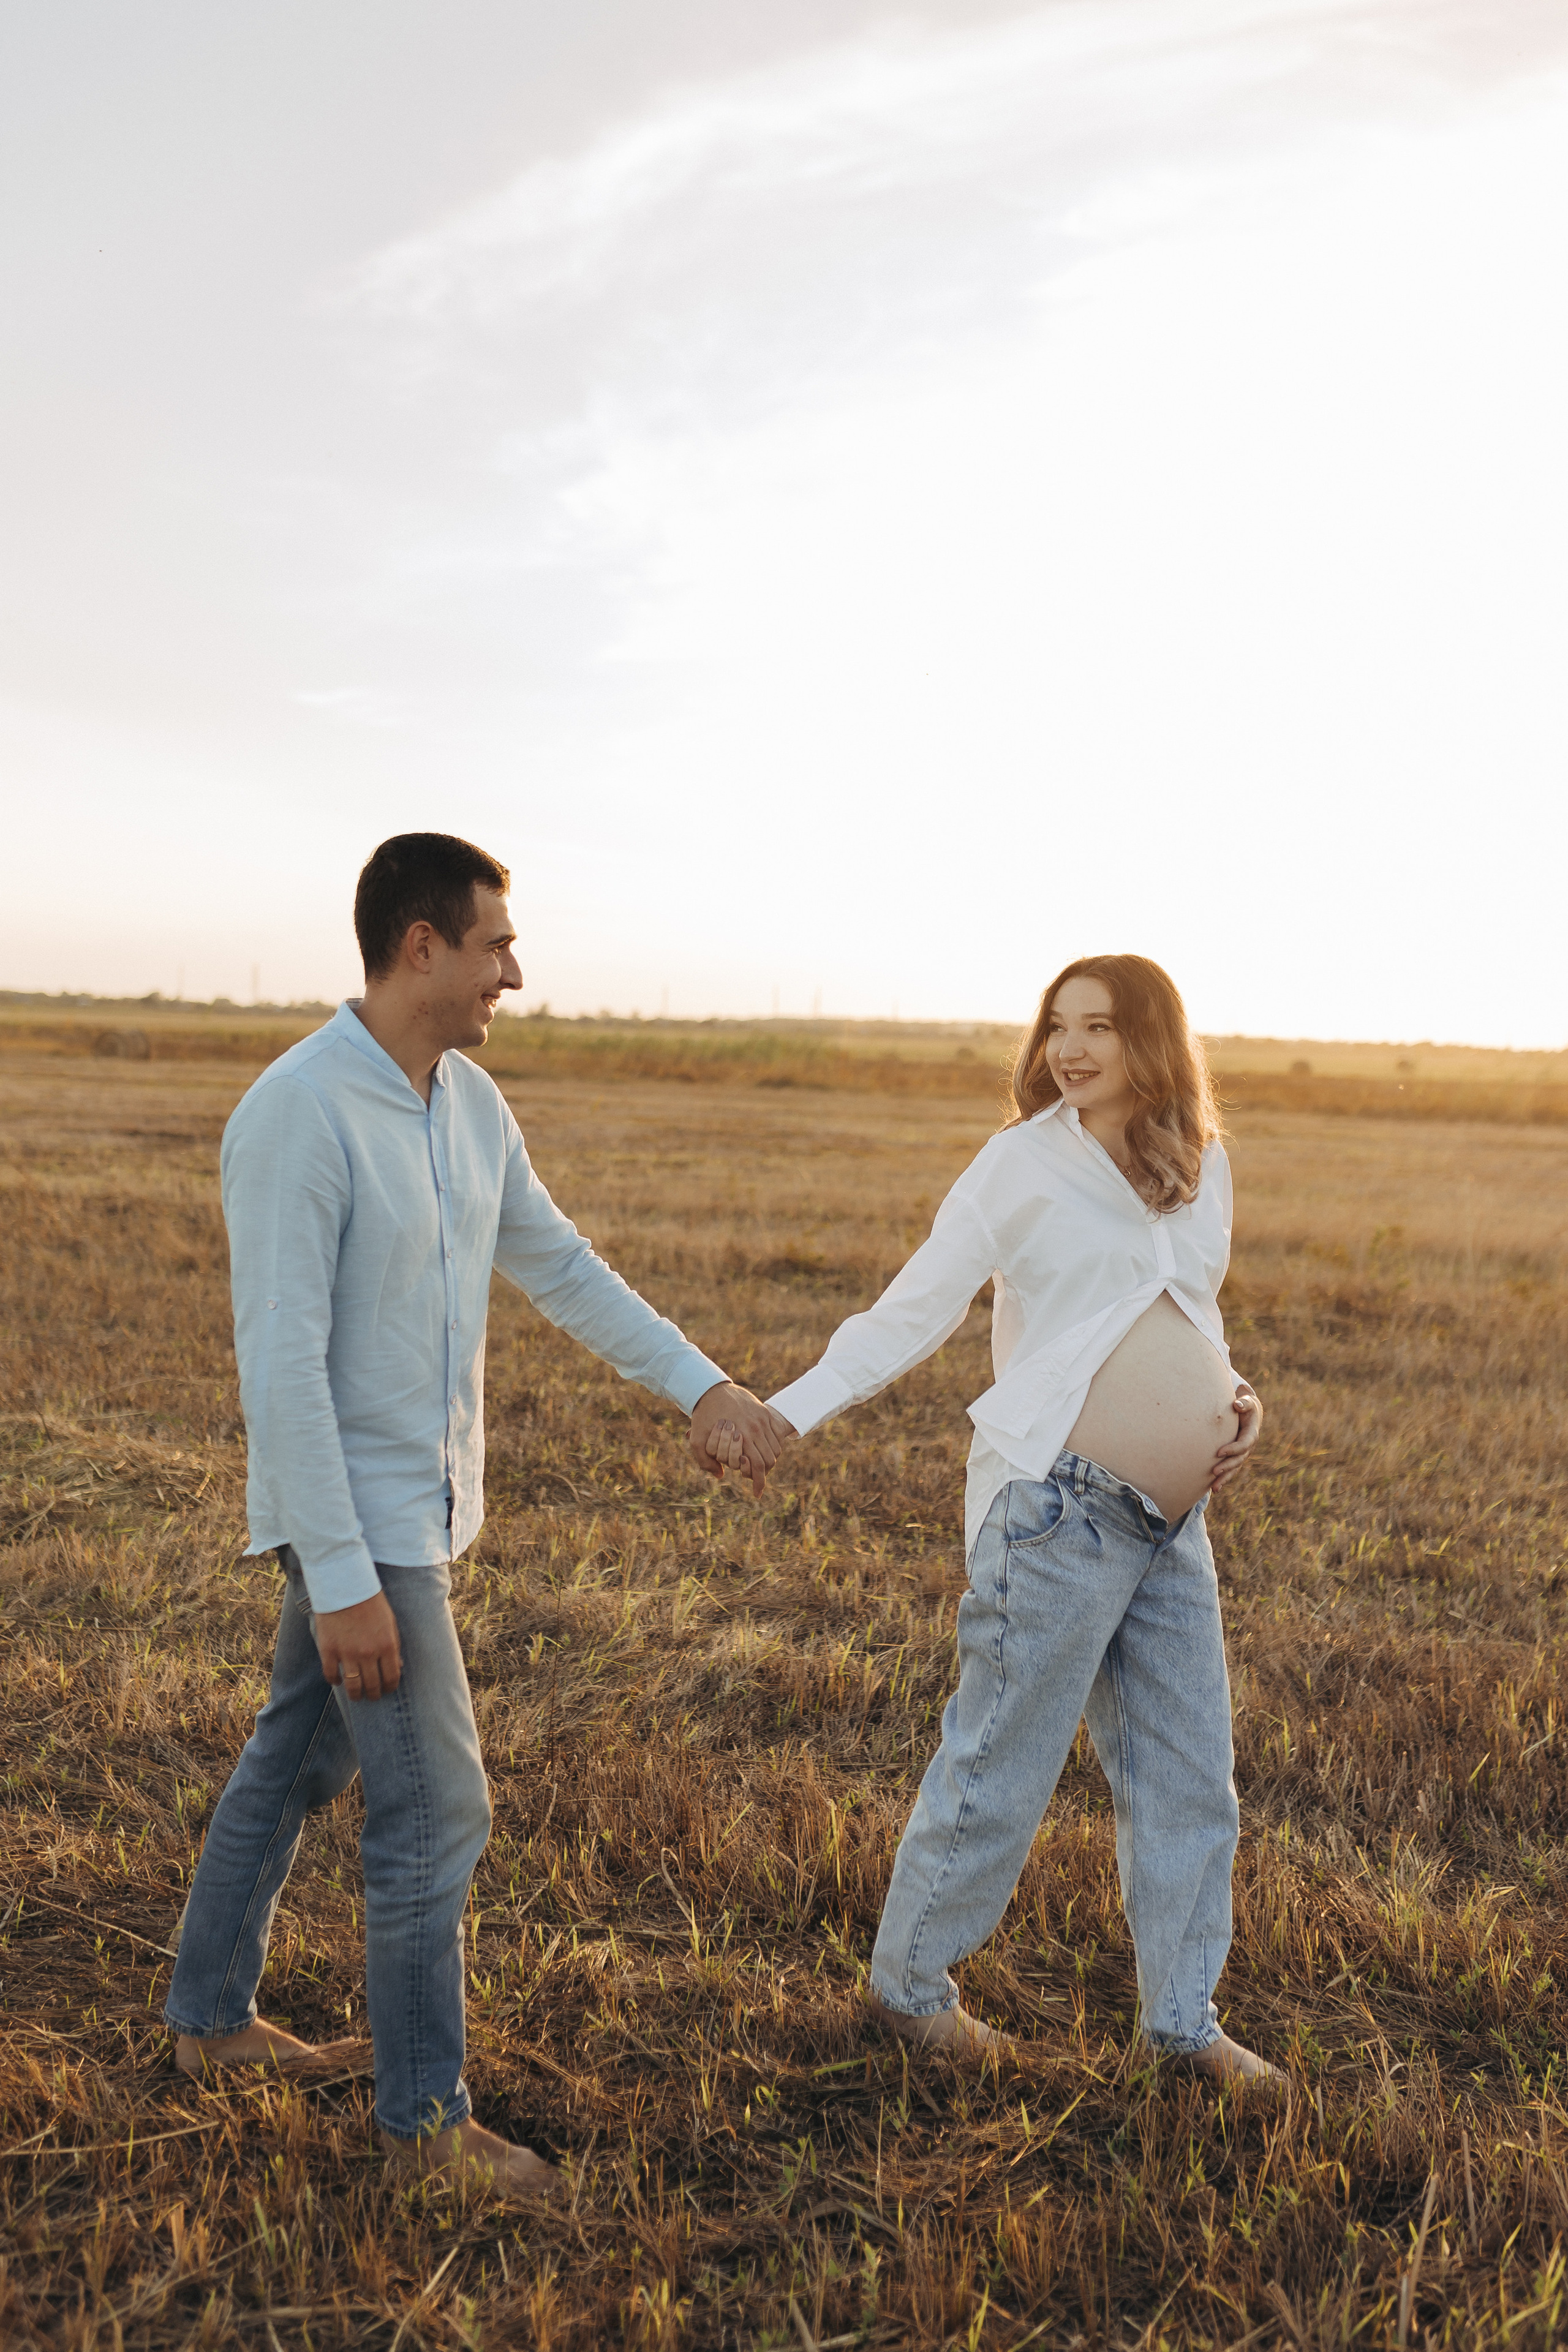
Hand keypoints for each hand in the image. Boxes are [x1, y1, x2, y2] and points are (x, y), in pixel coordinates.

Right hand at [315, 1591, 402, 1699]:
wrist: (346, 1586)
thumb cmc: (371, 1602)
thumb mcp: (390, 1622)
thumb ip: (394, 1645)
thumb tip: (397, 1667)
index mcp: (387, 1645)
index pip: (391, 1677)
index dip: (390, 1687)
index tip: (387, 1689)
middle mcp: (368, 1653)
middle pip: (372, 1685)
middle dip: (374, 1694)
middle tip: (372, 1696)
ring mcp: (347, 1653)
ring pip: (352, 1686)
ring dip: (355, 1695)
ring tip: (356, 1696)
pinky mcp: (328, 1650)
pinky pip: (331, 1675)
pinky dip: (334, 1681)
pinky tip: (337, 1681)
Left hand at [688, 1381, 782, 1498]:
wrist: (711, 1389)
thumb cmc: (703, 1416)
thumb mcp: (697, 1440)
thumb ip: (706, 1462)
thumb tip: (721, 1475)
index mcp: (742, 1436)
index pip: (758, 1466)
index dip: (759, 1483)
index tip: (757, 1493)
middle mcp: (757, 1428)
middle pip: (770, 1460)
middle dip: (764, 1473)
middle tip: (755, 1477)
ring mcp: (763, 1419)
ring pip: (776, 1449)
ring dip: (769, 1459)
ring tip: (757, 1463)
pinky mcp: (764, 1412)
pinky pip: (777, 1434)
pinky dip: (773, 1446)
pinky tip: (762, 1449)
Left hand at [1209, 1385, 1262, 1495]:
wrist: (1249, 1413)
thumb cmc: (1245, 1405)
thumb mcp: (1246, 1402)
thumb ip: (1243, 1403)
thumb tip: (1237, 1405)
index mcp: (1251, 1434)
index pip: (1243, 1445)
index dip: (1232, 1449)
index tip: (1218, 1452)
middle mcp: (1248, 1447)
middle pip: (1238, 1460)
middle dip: (1227, 1466)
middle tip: (1214, 1471)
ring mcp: (1242, 1454)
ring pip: (1234, 1468)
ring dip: (1225, 1478)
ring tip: (1214, 1487)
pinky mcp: (1236, 1457)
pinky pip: (1230, 1470)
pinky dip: (1223, 1479)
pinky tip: (1214, 1488)